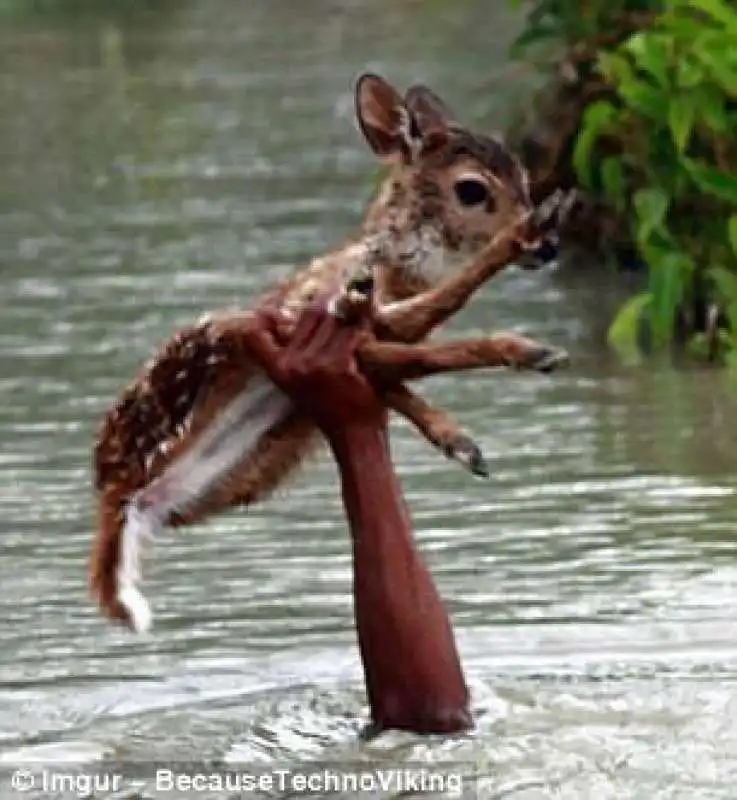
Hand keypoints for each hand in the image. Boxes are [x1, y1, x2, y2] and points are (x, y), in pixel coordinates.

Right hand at [241, 292, 387, 435]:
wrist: (356, 442)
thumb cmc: (338, 412)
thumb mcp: (306, 384)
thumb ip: (303, 353)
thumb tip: (314, 313)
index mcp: (279, 370)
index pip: (258, 332)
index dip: (266, 314)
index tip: (283, 299)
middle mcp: (293, 365)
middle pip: (313, 313)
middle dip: (334, 295)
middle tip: (353, 280)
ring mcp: (315, 365)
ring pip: (336, 317)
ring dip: (356, 305)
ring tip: (369, 293)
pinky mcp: (339, 365)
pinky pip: (354, 331)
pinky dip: (367, 322)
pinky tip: (375, 319)